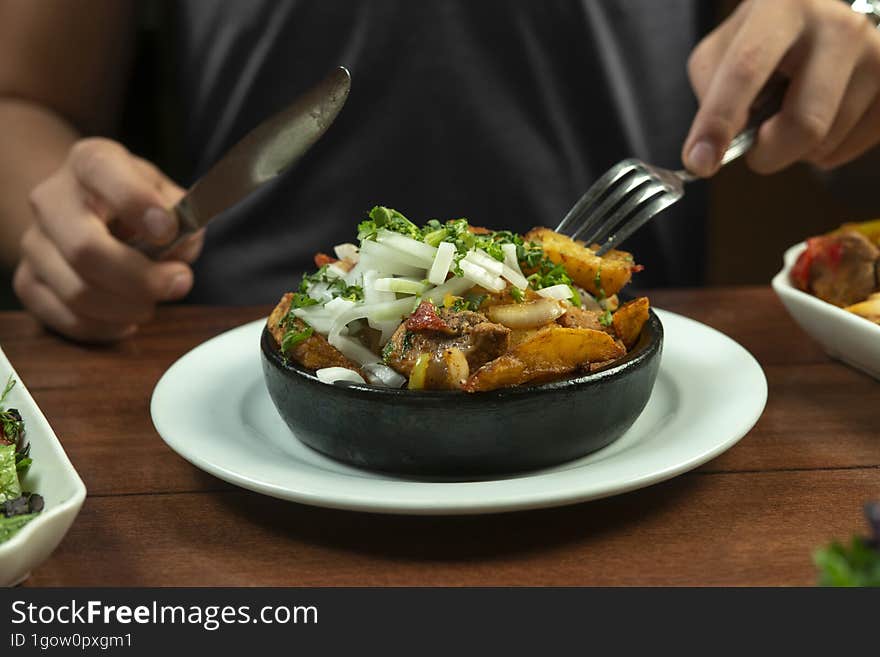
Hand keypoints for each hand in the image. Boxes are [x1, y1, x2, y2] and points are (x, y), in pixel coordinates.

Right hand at [13, 138, 203, 341]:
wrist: (86, 213)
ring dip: (128, 307)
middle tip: (179, 284)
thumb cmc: (136, 206)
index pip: (103, 171)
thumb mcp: (166, 196)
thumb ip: (184, 217)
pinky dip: (107, 327)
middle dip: (141, 278)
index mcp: (90, 163)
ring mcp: (34, 242)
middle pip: (86, 249)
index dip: (137, 203)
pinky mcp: (28, 281)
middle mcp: (51, 198)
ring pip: (78, 292)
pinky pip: (67, 319)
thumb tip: (182, 251)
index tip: (167, 231)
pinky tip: (128, 318)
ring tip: (152, 302)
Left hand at [683, 0, 879, 175]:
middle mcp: (838, 26)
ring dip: (792, 150)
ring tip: (789, 115)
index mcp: (781, 8)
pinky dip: (817, 152)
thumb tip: (716, 146)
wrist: (817, 24)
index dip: (718, 122)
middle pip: (803, 122)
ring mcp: (875, 54)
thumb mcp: (720, 53)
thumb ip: (710, 94)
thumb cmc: (759, 43)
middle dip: (767, 153)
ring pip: (823, 143)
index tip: (701, 162)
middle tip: (753, 148)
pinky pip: (843, 152)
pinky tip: (816, 118)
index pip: (746, 70)